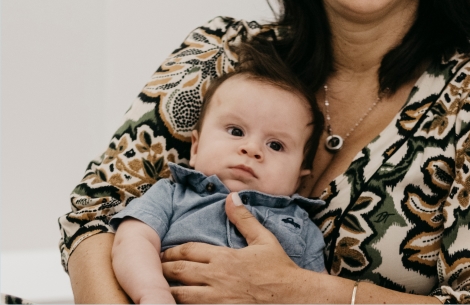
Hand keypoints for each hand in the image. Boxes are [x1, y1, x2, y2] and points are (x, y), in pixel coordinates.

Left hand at [161, 193, 307, 302]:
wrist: (292, 296)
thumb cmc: (278, 268)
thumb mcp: (263, 239)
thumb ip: (243, 218)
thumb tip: (231, 197)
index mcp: (223, 257)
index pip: (188, 251)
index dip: (172, 251)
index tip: (164, 253)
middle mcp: (216, 277)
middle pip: (179, 271)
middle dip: (164, 269)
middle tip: (156, 268)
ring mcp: (216, 299)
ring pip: (180, 294)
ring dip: (168, 289)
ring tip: (160, 287)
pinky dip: (182, 303)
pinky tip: (176, 301)